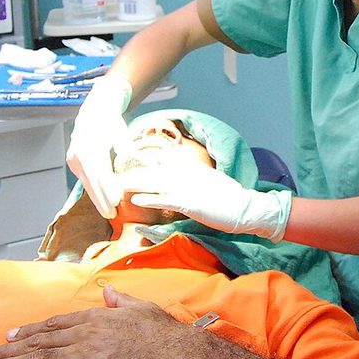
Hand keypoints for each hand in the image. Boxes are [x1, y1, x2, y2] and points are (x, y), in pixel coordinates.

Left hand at [0, 285, 195, 358]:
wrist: (176, 351)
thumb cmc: (163, 332)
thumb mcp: (141, 307)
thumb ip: (121, 300)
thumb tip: (109, 290)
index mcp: (96, 316)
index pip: (54, 323)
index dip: (30, 330)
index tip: (11, 335)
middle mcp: (84, 333)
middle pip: (39, 340)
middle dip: (9, 349)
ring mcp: (84, 354)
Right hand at [66, 76, 132, 218]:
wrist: (93, 112)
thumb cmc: (110, 123)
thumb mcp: (122, 134)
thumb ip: (131, 150)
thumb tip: (152, 164)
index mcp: (92, 146)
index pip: (101, 172)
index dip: (108, 188)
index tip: (116, 201)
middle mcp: (79, 153)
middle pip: (91, 181)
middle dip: (101, 200)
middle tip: (111, 215)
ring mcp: (74, 158)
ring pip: (87, 182)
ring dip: (97, 198)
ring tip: (107, 213)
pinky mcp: (73, 162)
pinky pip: (84, 179)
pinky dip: (93, 189)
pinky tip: (101, 201)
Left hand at [126, 159, 292, 240]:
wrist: (244, 207)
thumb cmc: (227, 195)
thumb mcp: (208, 177)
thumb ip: (192, 171)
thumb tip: (179, 167)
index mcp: (190, 166)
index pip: (163, 155)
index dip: (144, 153)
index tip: (127, 151)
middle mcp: (186, 174)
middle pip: (153, 167)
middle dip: (133, 167)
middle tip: (114, 167)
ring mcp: (186, 188)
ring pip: (154, 182)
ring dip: (134, 182)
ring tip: (116, 183)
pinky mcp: (188, 203)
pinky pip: (164, 199)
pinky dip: (149, 198)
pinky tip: (135, 200)